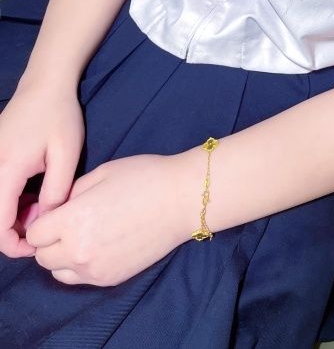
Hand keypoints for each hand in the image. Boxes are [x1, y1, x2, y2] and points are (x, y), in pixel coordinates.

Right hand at [0, 81, 84, 257]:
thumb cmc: (58, 116)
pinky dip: (8, 200)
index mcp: (6, 170)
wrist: (44, 84)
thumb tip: (45, 221)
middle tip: (44, 221)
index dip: (15, 244)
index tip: (38, 244)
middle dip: (13, 230)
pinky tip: (32, 192)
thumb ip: (57, 192)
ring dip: (10, 214)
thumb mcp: (66, 154)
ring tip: (42, 204)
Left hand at [25, 152, 198, 285]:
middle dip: (49, 239)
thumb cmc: (144, 177)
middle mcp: (79, 250)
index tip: (57, 210)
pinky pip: (79, 279)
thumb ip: (70, 193)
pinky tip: (98, 245)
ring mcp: (95, 269)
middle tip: (68, 222)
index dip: (43, 220)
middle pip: (42, 256)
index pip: (34, 233)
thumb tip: (56, 209)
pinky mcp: (111, 279)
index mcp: (73, 220)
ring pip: (58, 271)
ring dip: (62, 255)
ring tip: (83, 235)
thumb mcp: (101, 173)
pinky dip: (80, 265)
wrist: (181, 199)